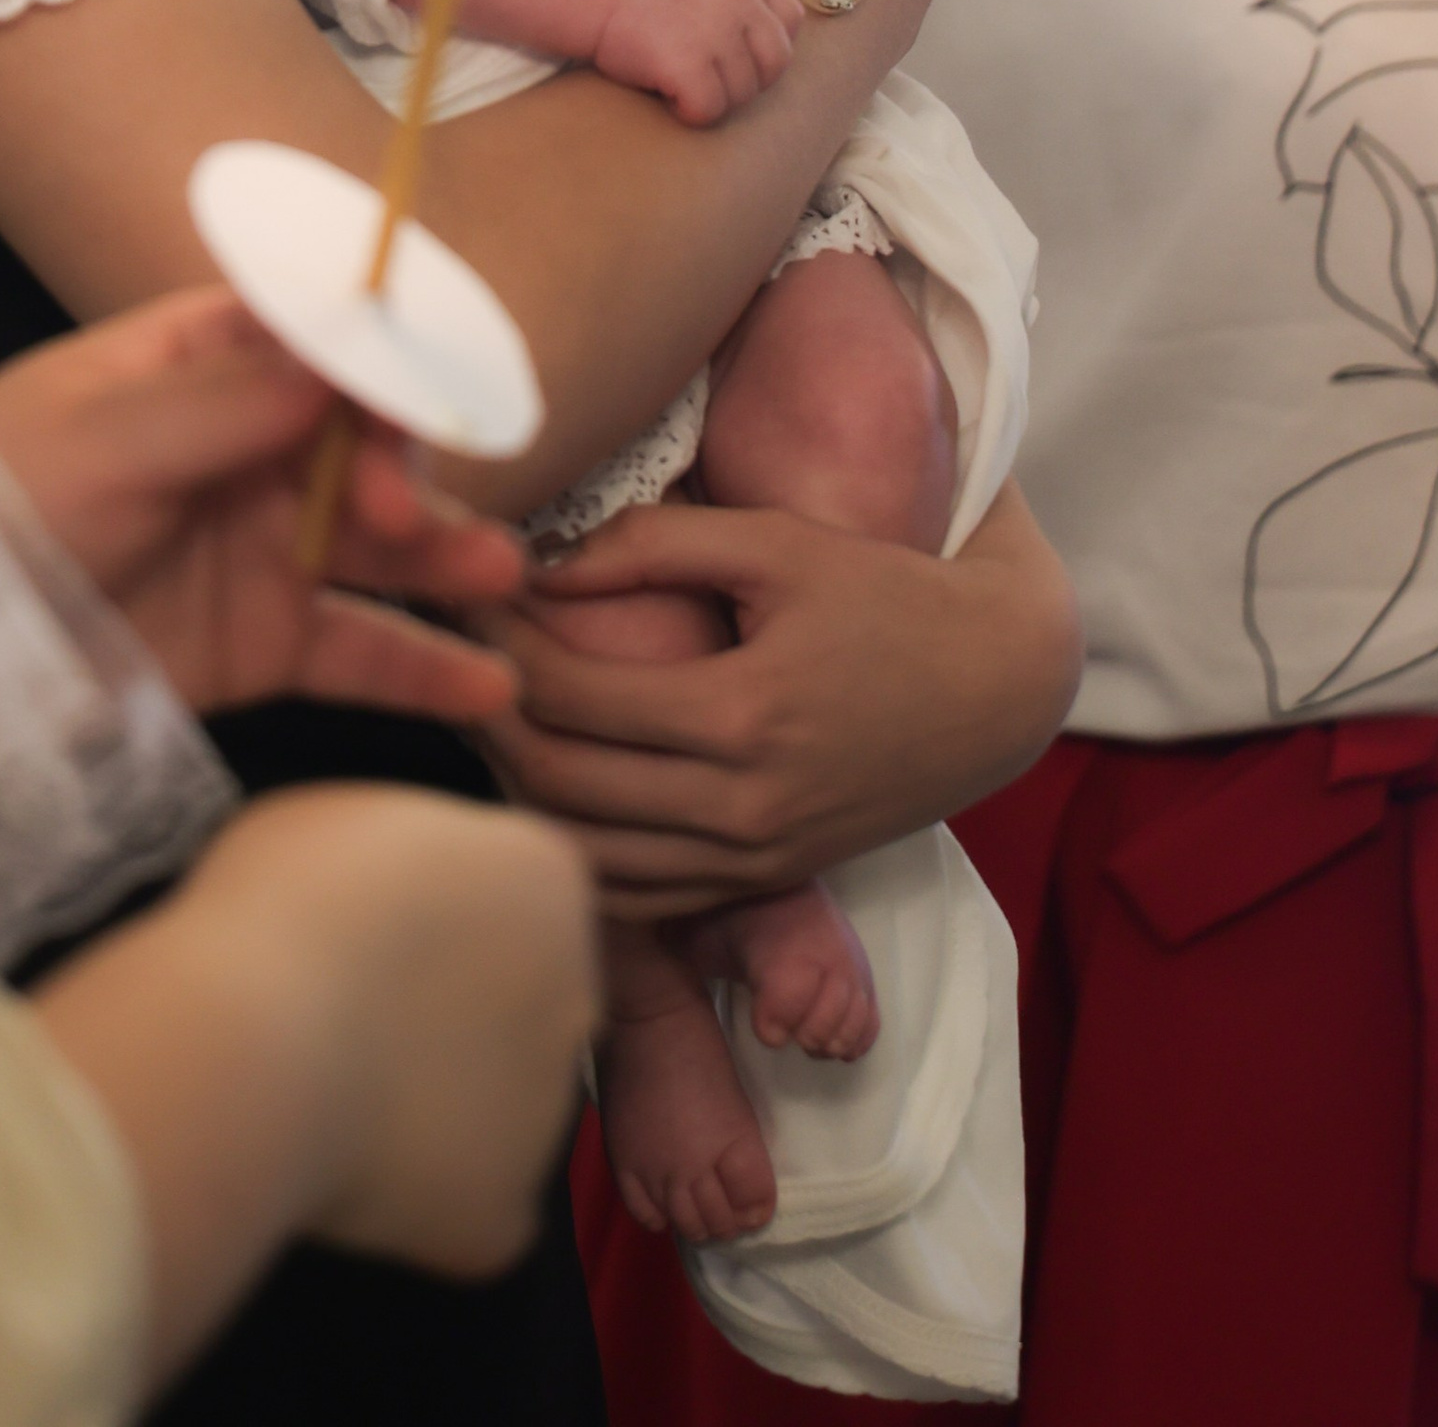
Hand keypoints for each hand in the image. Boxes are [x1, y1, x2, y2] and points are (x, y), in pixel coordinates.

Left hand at [0, 287, 526, 719]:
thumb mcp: (97, 442)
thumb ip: (222, 404)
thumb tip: (340, 356)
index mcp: (197, 363)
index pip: (318, 336)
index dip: (380, 356)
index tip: (420, 390)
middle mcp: (245, 448)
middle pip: (366, 440)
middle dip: (406, 467)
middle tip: (401, 515)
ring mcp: (260, 549)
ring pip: (382, 545)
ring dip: (447, 554)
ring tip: (497, 579)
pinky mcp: (261, 646)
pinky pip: (358, 649)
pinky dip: (421, 667)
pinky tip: (485, 684)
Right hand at [189, 788, 600, 1275]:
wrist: (256, 1038)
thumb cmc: (285, 900)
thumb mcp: (346, 818)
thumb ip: (401, 858)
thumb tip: (388, 900)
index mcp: (546, 878)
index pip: (519, 897)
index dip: (440, 919)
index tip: (375, 932)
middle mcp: (574, 994)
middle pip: (526, 1005)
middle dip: (458, 1016)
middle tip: (359, 1019)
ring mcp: (546, 1112)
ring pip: (498, 1110)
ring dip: (439, 1109)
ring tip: (337, 1095)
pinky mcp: (501, 1213)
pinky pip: (469, 1211)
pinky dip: (421, 1206)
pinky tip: (350, 1171)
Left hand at [471, 483, 1082, 915]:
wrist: (996, 685)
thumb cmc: (886, 594)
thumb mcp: (778, 543)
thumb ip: (654, 545)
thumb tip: (538, 561)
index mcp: (742, 715)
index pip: (571, 697)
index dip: (497, 643)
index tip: (456, 594)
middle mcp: (742, 807)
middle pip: (560, 783)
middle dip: (483, 715)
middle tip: (441, 655)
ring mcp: (752, 858)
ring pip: (586, 856)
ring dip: (516, 790)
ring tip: (478, 713)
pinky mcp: (762, 879)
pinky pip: (638, 894)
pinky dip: (574, 853)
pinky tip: (541, 789)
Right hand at [593, 0, 804, 125]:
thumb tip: (772, 40)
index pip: (792, 20)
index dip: (769, 43)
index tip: (739, 50)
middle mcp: (737, 3)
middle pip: (776, 63)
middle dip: (748, 79)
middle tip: (711, 76)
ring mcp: (714, 34)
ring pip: (743, 93)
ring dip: (715, 97)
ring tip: (683, 81)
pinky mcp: (687, 65)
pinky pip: (710, 109)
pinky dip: (691, 112)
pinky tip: (670, 96)